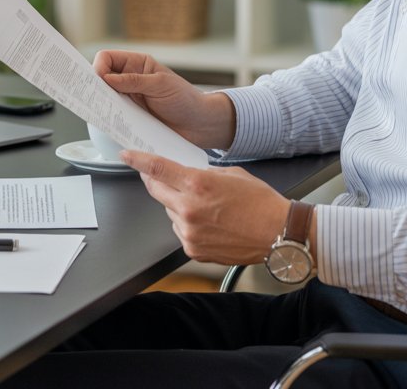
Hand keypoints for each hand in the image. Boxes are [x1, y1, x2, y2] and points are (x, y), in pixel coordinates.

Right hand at [93, 49, 234, 149]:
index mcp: (137, 64)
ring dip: (101, 103)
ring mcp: (128, 100)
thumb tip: (107, 78)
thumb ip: (134, 80)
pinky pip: (113, 116)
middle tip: (92, 96)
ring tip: (101, 110)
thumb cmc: (185, 99)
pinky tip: (110, 121)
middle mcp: (129, 80)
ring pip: (104, 98)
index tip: (100, 80)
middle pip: (101, 78)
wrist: (199, 125)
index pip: (107, 58)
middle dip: (94, 85)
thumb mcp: (160, 85)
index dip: (100, 67)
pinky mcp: (130, 117)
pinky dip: (108, 118)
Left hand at [121, 150, 289, 265]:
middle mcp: (189, 209)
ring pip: (170, 212)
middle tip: (163, 177)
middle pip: (156, 191)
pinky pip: (181, 231)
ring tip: (208, 207)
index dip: (138, 160)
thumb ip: (203, 173)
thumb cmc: (261, 203)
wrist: (278, 234)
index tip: (127, 155)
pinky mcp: (193, 250)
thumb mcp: (231, 174)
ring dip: (179, 205)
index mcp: (198, 185)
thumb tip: (186, 175)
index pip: (157, 169)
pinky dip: (189, 224)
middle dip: (156, 182)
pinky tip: (211, 223)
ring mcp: (189, 232)